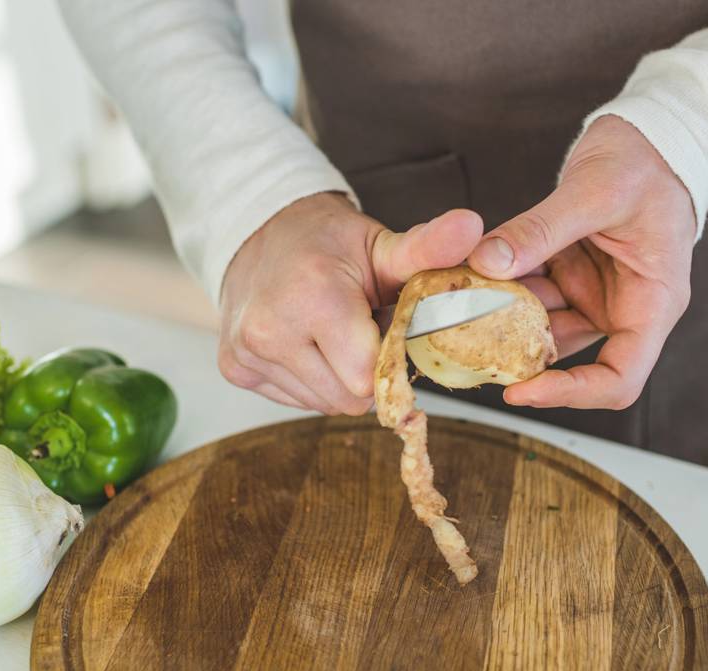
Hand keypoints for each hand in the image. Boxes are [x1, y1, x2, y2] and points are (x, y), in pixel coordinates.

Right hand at [219, 192, 482, 413]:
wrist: (258, 232)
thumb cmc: (327, 243)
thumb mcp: (381, 245)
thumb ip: (428, 249)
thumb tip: (473, 229)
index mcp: (314, 298)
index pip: (370, 376)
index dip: (388, 358)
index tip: (384, 328)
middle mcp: (271, 329)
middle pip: (348, 398)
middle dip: (365, 372)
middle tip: (358, 329)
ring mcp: (247, 352)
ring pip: (322, 404)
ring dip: (338, 378)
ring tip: (330, 333)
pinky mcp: (234, 368)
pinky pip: (295, 399)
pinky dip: (310, 379)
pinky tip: (306, 342)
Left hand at [469, 115, 696, 409]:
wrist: (649, 136)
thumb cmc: (645, 162)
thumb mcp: (594, 191)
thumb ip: (540, 230)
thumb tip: (487, 264)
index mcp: (653, 303)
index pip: (619, 378)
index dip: (571, 394)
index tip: (520, 389)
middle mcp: (623, 307)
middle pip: (569, 359)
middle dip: (516, 353)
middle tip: (465, 340)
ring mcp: (593, 293)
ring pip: (538, 326)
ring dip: (499, 317)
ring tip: (458, 301)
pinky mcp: (569, 275)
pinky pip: (529, 292)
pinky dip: (499, 286)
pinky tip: (468, 273)